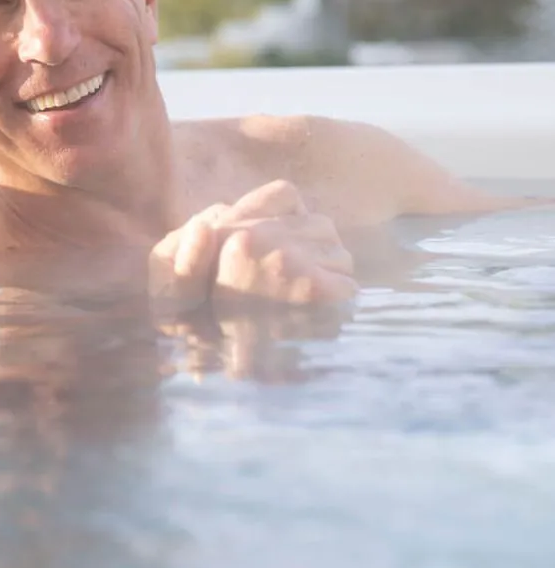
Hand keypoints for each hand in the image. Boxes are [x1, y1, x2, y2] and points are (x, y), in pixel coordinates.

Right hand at [149, 179, 355, 314]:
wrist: (236, 375)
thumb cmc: (226, 321)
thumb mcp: (218, 261)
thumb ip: (245, 219)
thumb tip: (286, 198)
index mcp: (240, 230)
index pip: (286, 193)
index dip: (292, 219)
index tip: (287, 246)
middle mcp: (266, 240)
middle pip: (321, 225)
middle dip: (317, 249)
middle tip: (300, 281)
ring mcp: (295, 264)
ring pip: (340, 254)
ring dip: (331, 274)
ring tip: (309, 301)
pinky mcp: (320, 293)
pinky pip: (349, 286)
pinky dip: (341, 303)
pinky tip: (321, 318)